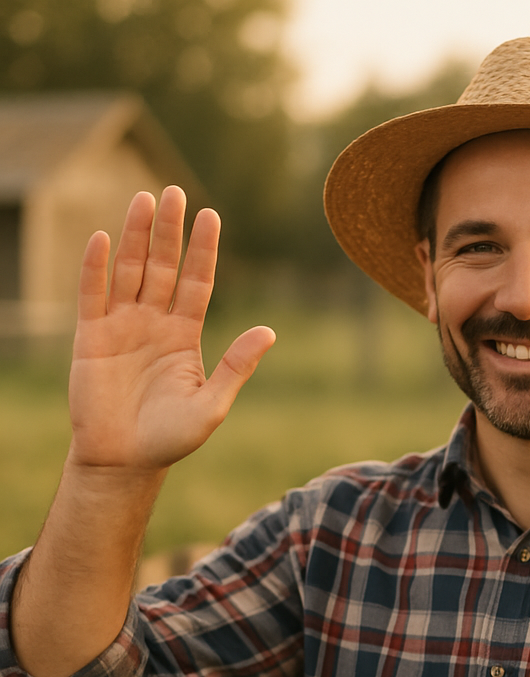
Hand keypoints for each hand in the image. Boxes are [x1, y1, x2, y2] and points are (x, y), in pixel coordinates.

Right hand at [68, 186, 274, 474]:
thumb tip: (269, 331)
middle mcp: (154, 324)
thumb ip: (236, 366)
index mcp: (185, 336)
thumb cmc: (172, 438)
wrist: (125, 461)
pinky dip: (96, 268)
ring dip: (137, 237)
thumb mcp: (212, 404)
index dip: (203, 250)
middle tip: (174, 191)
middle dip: (170, 231)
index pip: (197, 283)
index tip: (211, 215)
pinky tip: (103, 239)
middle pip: (163, 268)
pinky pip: (92, 295)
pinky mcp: (91, 338)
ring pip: (130, 272)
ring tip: (145, 199)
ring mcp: (122, 328)